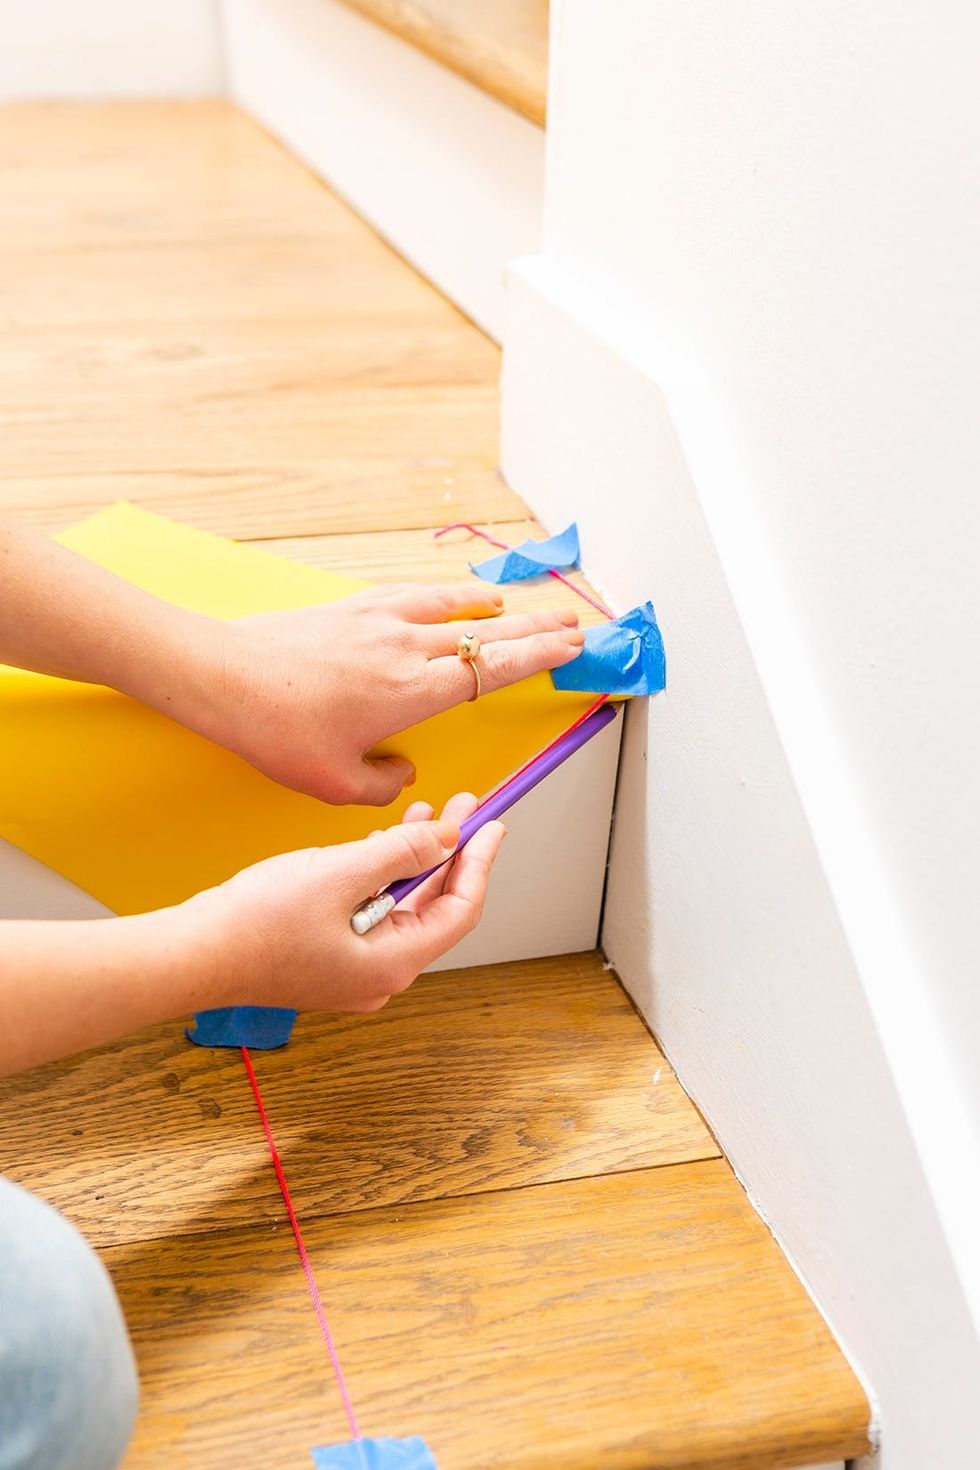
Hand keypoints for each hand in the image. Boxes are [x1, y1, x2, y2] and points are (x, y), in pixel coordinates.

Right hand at [190, 792, 502, 1012]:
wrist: (192, 954)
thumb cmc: (257, 922)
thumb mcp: (341, 872)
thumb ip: (401, 852)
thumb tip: (447, 838)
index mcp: (393, 963)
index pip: (460, 909)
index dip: (480, 862)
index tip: (491, 824)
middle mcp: (380, 975)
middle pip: (433, 908)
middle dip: (448, 854)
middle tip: (462, 808)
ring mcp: (352, 971)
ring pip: (401, 909)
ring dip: (413, 861)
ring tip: (424, 815)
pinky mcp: (327, 960)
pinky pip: (371, 915)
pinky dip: (381, 878)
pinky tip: (379, 845)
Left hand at [200, 583, 584, 804]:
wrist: (223, 677)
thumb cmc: (277, 730)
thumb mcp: (335, 783)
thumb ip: (382, 784)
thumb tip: (402, 772)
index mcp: (413, 692)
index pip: (494, 670)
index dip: (540, 657)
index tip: (572, 648)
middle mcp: (405, 647)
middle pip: (488, 633)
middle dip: (537, 629)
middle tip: (573, 622)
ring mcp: (379, 619)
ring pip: (453, 605)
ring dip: (493, 606)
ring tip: (517, 607)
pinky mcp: (351, 606)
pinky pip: (412, 594)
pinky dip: (442, 594)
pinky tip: (448, 597)